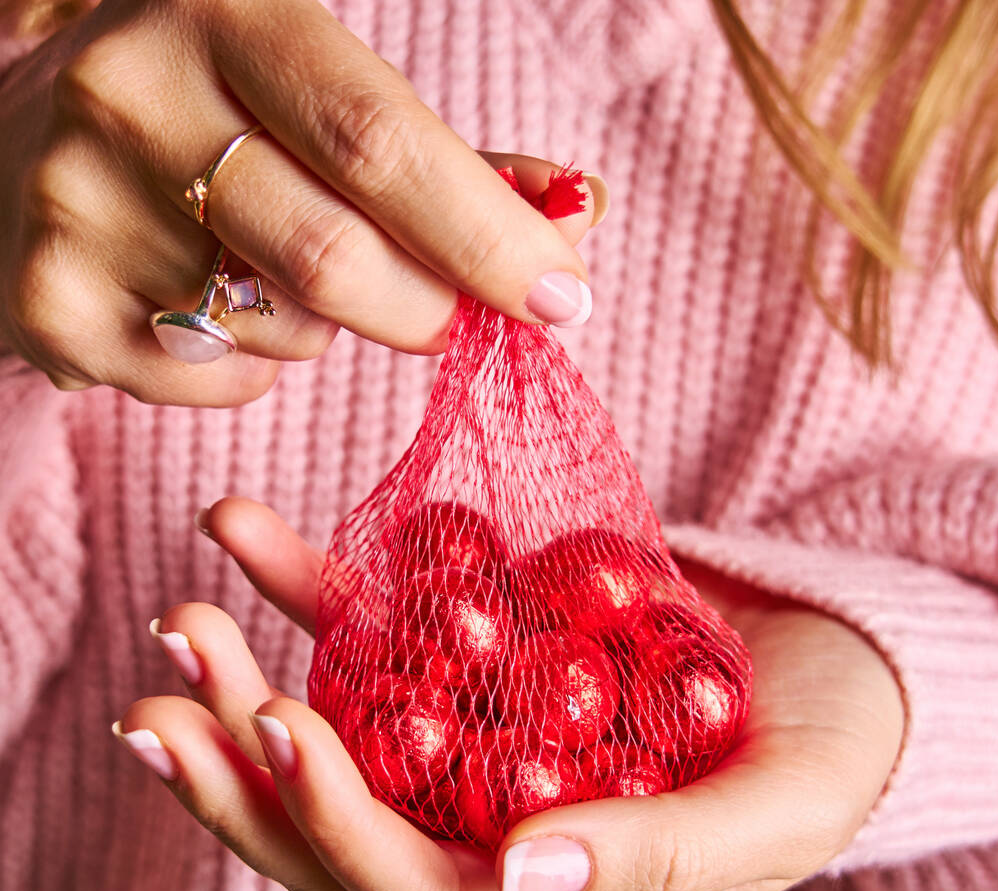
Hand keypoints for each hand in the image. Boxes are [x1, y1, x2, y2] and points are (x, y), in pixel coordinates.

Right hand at [0, 0, 601, 402]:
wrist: (25, 141)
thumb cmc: (211, 117)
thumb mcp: (320, 96)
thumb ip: (452, 163)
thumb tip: (579, 212)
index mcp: (220, 15)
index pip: (378, 142)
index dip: (485, 234)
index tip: (562, 296)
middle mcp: (130, 98)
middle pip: (334, 258)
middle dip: (429, 311)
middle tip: (454, 320)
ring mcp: (75, 210)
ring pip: (287, 331)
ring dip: (326, 325)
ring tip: (265, 264)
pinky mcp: (53, 311)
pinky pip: (226, 383)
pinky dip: (257, 365)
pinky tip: (208, 303)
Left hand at [116, 498, 903, 890]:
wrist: (831, 658)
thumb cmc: (827, 746)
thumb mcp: (780, 808)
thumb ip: (659, 859)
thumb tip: (519, 880)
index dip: (339, 826)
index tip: (276, 730)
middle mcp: (499, 840)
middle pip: (344, 832)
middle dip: (247, 775)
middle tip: (165, 696)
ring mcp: (480, 752)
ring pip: (341, 741)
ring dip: (248, 687)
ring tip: (183, 622)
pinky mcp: (480, 670)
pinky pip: (381, 639)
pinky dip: (314, 595)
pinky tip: (249, 538)